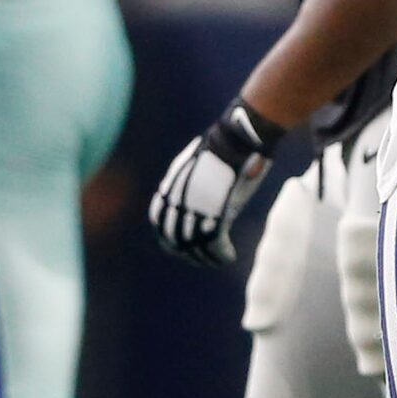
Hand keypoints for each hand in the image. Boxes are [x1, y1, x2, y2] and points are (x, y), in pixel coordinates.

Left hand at [150, 99, 285, 265]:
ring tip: (220, 259)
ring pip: (194, 245)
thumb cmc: (226, 146)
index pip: (159, 219)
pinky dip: (221, 255)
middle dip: (187, 253)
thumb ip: (194, 183)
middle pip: (173, 238)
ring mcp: (192, 208)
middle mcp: (176, 201)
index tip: (184, 244)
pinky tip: (230, 256)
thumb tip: (202, 195)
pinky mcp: (212, 214)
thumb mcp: (201, 164)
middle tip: (202, 259)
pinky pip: (213, 244)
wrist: (237, 138)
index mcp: (170, 186)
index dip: (170, 236)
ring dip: (207, 257)